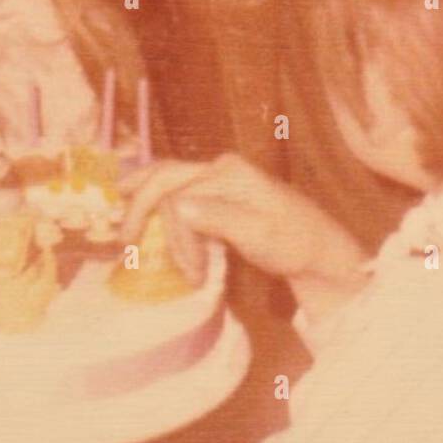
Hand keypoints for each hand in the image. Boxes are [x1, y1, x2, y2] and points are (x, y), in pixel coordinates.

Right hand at [120, 154, 369, 317]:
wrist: (318, 250)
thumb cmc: (292, 242)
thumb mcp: (259, 233)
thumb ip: (218, 218)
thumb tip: (178, 208)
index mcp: (228, 172)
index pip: (180, 198)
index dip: (176, 238)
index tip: (189, 274)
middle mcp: (220, 168)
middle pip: (165, 178)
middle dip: (140, 208)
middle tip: (124, 242)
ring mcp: (219, 178)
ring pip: (168, 183)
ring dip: (151, 212)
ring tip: (137, 237)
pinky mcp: (219, 193)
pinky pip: (177, 191)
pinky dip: (158, 204)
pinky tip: (143, 212)